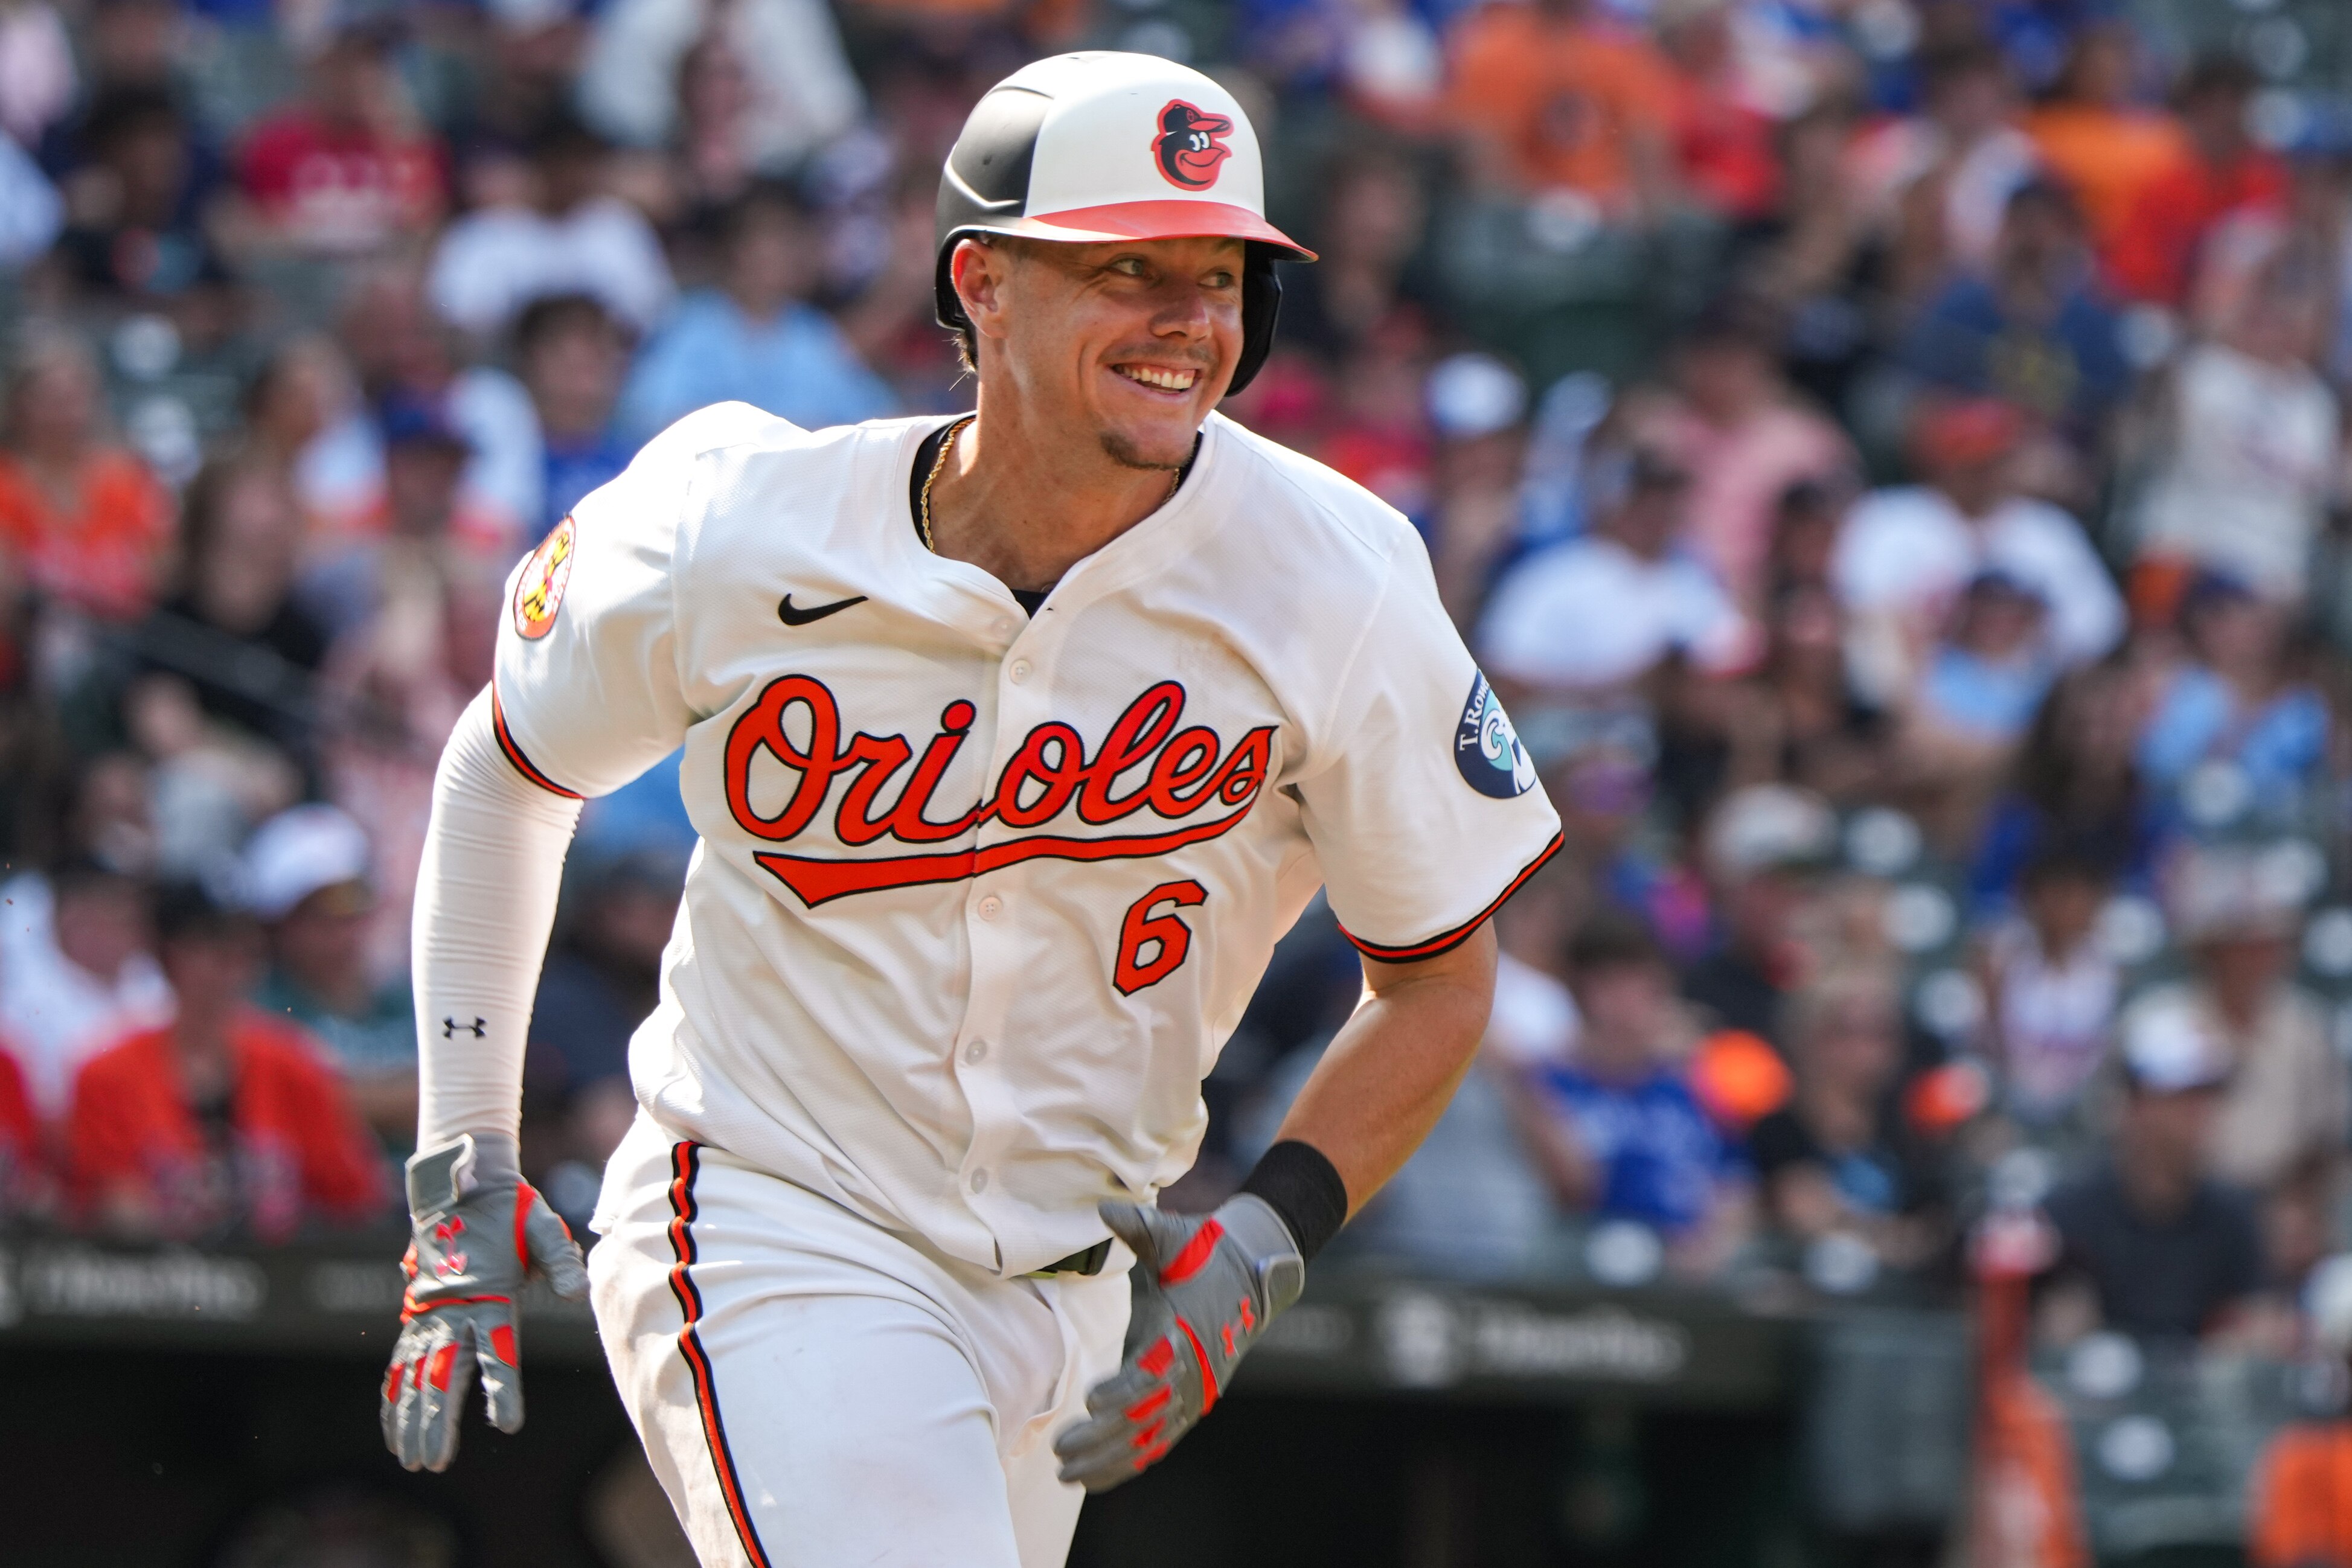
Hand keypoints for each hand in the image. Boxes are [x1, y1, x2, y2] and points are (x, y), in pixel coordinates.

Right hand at [381, 1134, 587, 1470]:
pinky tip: (391, 1429)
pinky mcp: (417, 1315)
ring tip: (412, 1460)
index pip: (498, 1353)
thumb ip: (561, 1261)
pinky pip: (401, 1363)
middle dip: (437, 1422)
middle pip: (444, 1376)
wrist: (462, 1186)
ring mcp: (430, 1315)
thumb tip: (579, 1293)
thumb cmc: (510, 1211)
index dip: (503, 1390)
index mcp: (490, 1297)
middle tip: (434, 1463)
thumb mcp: (543, 1228)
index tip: (507, 1425)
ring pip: (416, 1378)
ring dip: (411, 1420)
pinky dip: (393, 1397)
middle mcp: (454, 1312)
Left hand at [1052, 1195, 1302, 1491]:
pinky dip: (1126, 1465)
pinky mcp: (1189, 1405)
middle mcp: (1192, 1372)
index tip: (1091, 1400)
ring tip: (1065, 1473)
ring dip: (1107, 1461)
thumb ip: (1139, 1226)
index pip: (1154, 1372)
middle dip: (1102, 1440)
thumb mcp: (1174, 1236)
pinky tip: (1092, 1480)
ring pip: (1149, 1440)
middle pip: (1145, 1417)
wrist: (1251, 1273)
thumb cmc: (1202, 1253)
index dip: (1123, 1390)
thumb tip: (1106, 1208)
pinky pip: (1157, 1444)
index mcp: (1186, 1332)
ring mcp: (1193, 1394)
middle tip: (1060, 1453)